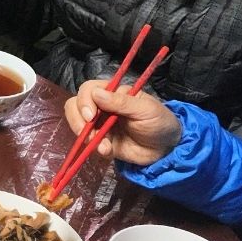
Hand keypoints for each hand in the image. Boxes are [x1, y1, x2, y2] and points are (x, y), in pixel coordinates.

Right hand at [65, 79, 182, 165]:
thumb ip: (121, 102)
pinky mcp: (99, 140)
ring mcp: (99, 124)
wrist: (166, 150)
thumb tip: (96, 93)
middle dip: (78, 120)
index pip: (89, 89)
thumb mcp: (145, 110)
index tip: (90, 116)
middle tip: (88, 133)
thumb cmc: (160, 123)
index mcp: (114, 93)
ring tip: (102, 146)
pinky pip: (86, 142)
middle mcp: (102, 106)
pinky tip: (107, 151)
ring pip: (76, 123)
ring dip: (85, 136)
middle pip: (75, 104)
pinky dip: (94, 147)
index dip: (85, 101)